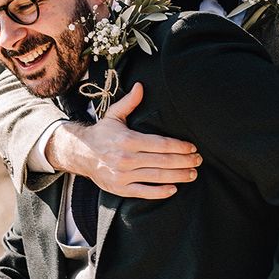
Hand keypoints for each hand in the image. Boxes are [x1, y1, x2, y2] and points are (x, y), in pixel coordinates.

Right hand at [49, 82, 201, 198]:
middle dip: (184, 161)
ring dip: (178, 176)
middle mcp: (126, 158)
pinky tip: (174, 189)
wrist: (79, 154)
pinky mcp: (120, 188)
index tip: (192, 148)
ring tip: (192, 174)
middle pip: (163, 161)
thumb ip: (129, 102)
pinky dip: (160, 192)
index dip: (180, 147)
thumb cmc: (102, 134)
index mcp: (128, 140)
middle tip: (198, 161)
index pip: (161, 144)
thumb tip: (141, 85)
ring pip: (157, 176)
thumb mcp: (114, 115)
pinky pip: (144, 192)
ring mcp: (123, 175)